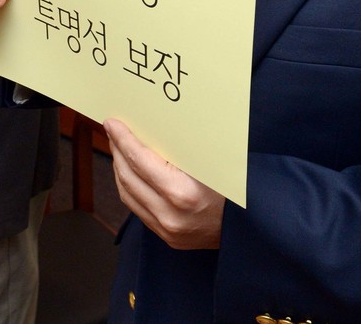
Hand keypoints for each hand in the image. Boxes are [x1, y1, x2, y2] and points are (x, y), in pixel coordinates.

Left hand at [104, 118, 223, 249]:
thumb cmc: (231, 186)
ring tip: (119, 148)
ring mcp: (167, 230)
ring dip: (119, 167)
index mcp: (182, 192)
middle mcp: (170, 214)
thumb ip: (177, 144)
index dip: (122, 138)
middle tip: (113, 131)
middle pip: (127, 175)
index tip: (112, 123)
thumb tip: (149, 121)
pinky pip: (137, 208)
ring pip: (127, 193)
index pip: (139, 159)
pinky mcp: (166, 238)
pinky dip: (129, 186)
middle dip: (117, 150)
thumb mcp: (207, 160)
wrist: (248, 227)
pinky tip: (130, 171)